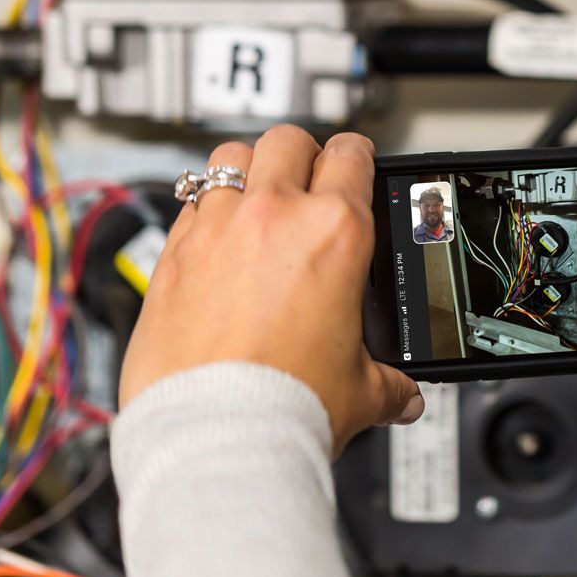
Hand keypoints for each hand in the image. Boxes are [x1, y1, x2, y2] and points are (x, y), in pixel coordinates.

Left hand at [119, 125, 423, 451]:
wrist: (214, 437)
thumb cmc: (286, 407)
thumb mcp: (362, 390)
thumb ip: (389, 383)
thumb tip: (404, 395)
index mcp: (335, 232)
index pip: (352, 155)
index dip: (357, 156)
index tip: (354, 166)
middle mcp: (274, 216)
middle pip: (288, 139)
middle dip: (302, 154)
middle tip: (306, 180)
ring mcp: (217, 229)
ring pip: (229, 157)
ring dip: (247, 170)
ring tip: (254, 197)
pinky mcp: (172, 254)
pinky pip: (188, 204)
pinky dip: (204, 212)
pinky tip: (214, 242)